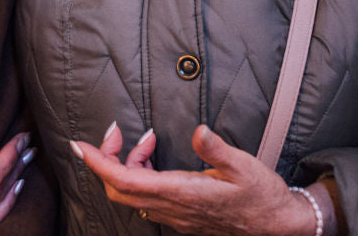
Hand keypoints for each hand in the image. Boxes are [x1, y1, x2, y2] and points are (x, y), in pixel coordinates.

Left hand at [71, 123, 320, 235]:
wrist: (279, 226)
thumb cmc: (263, 195)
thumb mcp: (244, 166)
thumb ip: (216, 149)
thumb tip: (197, 130)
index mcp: (183, 194)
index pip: (126, 180)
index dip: (99, 163)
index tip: (79, 145)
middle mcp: (173, 208)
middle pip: (119, 189)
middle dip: (107, 158)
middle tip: (115, 132)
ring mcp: (175, 216)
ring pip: (131, 194)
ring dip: (126, 164)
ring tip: (146, 140)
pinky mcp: (180, 216)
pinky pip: (146, 198)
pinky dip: (140, 175)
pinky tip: (154, 158)